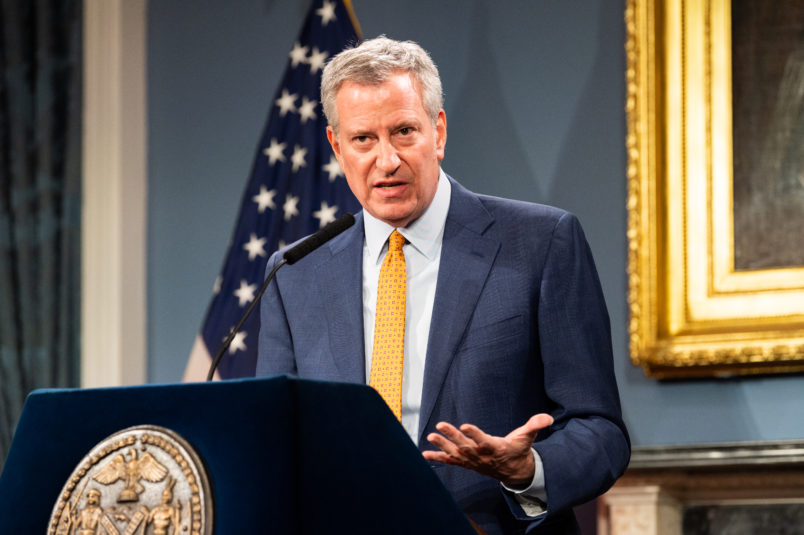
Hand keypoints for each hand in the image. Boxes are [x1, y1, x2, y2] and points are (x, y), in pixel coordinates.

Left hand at [422, 414, 553, 488]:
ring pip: (455, 453)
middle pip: (465, 446)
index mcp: (495, 447)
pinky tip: (425, 455)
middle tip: (440, 425)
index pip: (483, 440)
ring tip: (431, 436)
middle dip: (452, 436)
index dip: (474, 433)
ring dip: (442, 446)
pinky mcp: (466, 463)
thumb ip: (535, 425)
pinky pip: (451, 462)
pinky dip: (437, 459)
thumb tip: (548, 417)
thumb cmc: (518, 450)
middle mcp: (481, 455)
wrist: (513, 472)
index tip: (465, 425)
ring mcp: (472, 461)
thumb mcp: (527, 437)